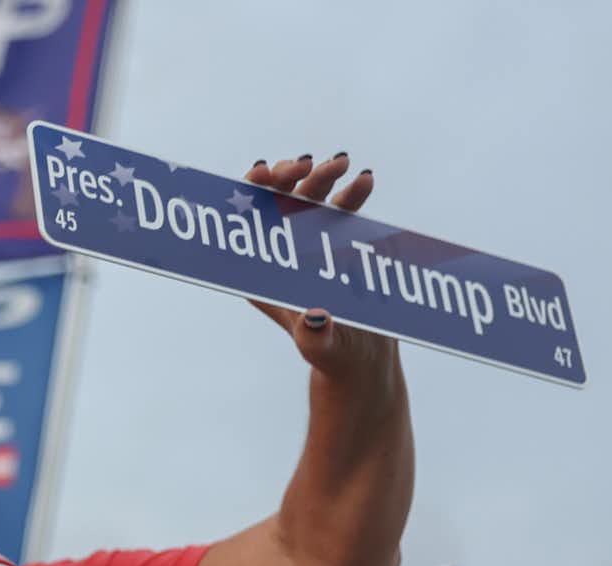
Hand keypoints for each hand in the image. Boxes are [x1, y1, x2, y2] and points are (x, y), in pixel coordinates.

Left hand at [240, 153, 399, 385]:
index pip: (246, 226)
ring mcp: (310, 245)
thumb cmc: (333, 355)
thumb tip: (316, 319)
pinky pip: (342, 210)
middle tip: (307, 163)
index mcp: (261, 274)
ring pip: (308, 200)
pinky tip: (365, 180)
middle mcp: (281, 254)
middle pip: (275, 204)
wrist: (362, 357)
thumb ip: (315, 336)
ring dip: (321, 177)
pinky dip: (352, 193)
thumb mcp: (322, 348)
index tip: (263, 171)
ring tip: (342, 163)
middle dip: (287, 177)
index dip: (249, 194)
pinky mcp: (339, 243)